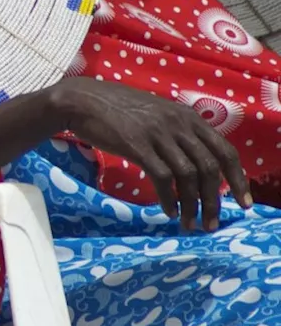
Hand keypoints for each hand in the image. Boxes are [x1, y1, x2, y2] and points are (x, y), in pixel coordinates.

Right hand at [50, 78, 251, 230]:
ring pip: (188, 176)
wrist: (83, 101)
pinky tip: (169, 211)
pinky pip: (162, 177)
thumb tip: (197, 164)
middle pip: (209, 168)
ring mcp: (157, 134)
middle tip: (211, 223)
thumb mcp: (157, 114)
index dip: (239, 180)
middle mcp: (178, 124)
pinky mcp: (137, 145)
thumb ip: (178, 133)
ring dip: (192, 205)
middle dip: (215, 201)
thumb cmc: (117, 110)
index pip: (225, 151)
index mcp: (187, 117)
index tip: (243, 203)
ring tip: (189, 223)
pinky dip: (169, 198)